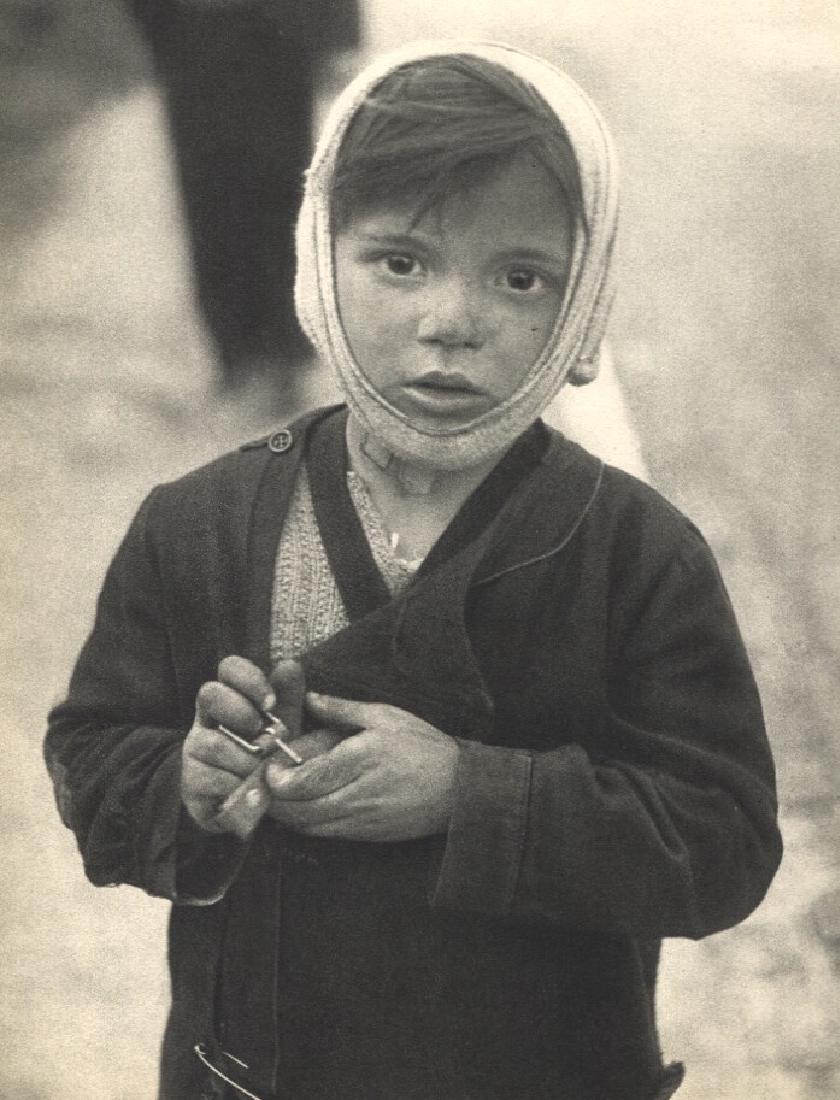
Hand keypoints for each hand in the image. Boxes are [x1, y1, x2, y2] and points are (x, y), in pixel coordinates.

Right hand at [182, 656, 309, 836]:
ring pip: (214, 744)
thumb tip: (289, 665)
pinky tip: (252, 793)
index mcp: (231, 697)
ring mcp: (194, 749)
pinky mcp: (190, 781)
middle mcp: (206, 719)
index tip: (271, 702)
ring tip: (264, 771)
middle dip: (240, 711)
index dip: (249, 678)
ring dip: (247, 760)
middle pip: (209, 694)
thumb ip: (288, 698)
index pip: (229, 668)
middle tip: (264, 734)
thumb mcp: (283, 726)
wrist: (251, 805)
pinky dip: (238, 787)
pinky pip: (212, 779)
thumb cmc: (267, 757)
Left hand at [265, 693, 459, 841]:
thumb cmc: (422, 747)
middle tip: (263, 782)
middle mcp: (354, 795)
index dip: (278, 779)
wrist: (458, 789)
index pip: (304, 780)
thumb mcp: (384, 716)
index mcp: (358, 760)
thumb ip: (342, 709)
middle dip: (273, 799)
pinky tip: (302, 807)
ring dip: (286, 814)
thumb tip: (310, 698)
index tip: (270, 766)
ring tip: (277, 795)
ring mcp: (359, 820)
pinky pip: (324, 834)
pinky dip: (305, 823)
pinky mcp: (364, 835)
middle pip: (298, 809)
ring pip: (307, 825)